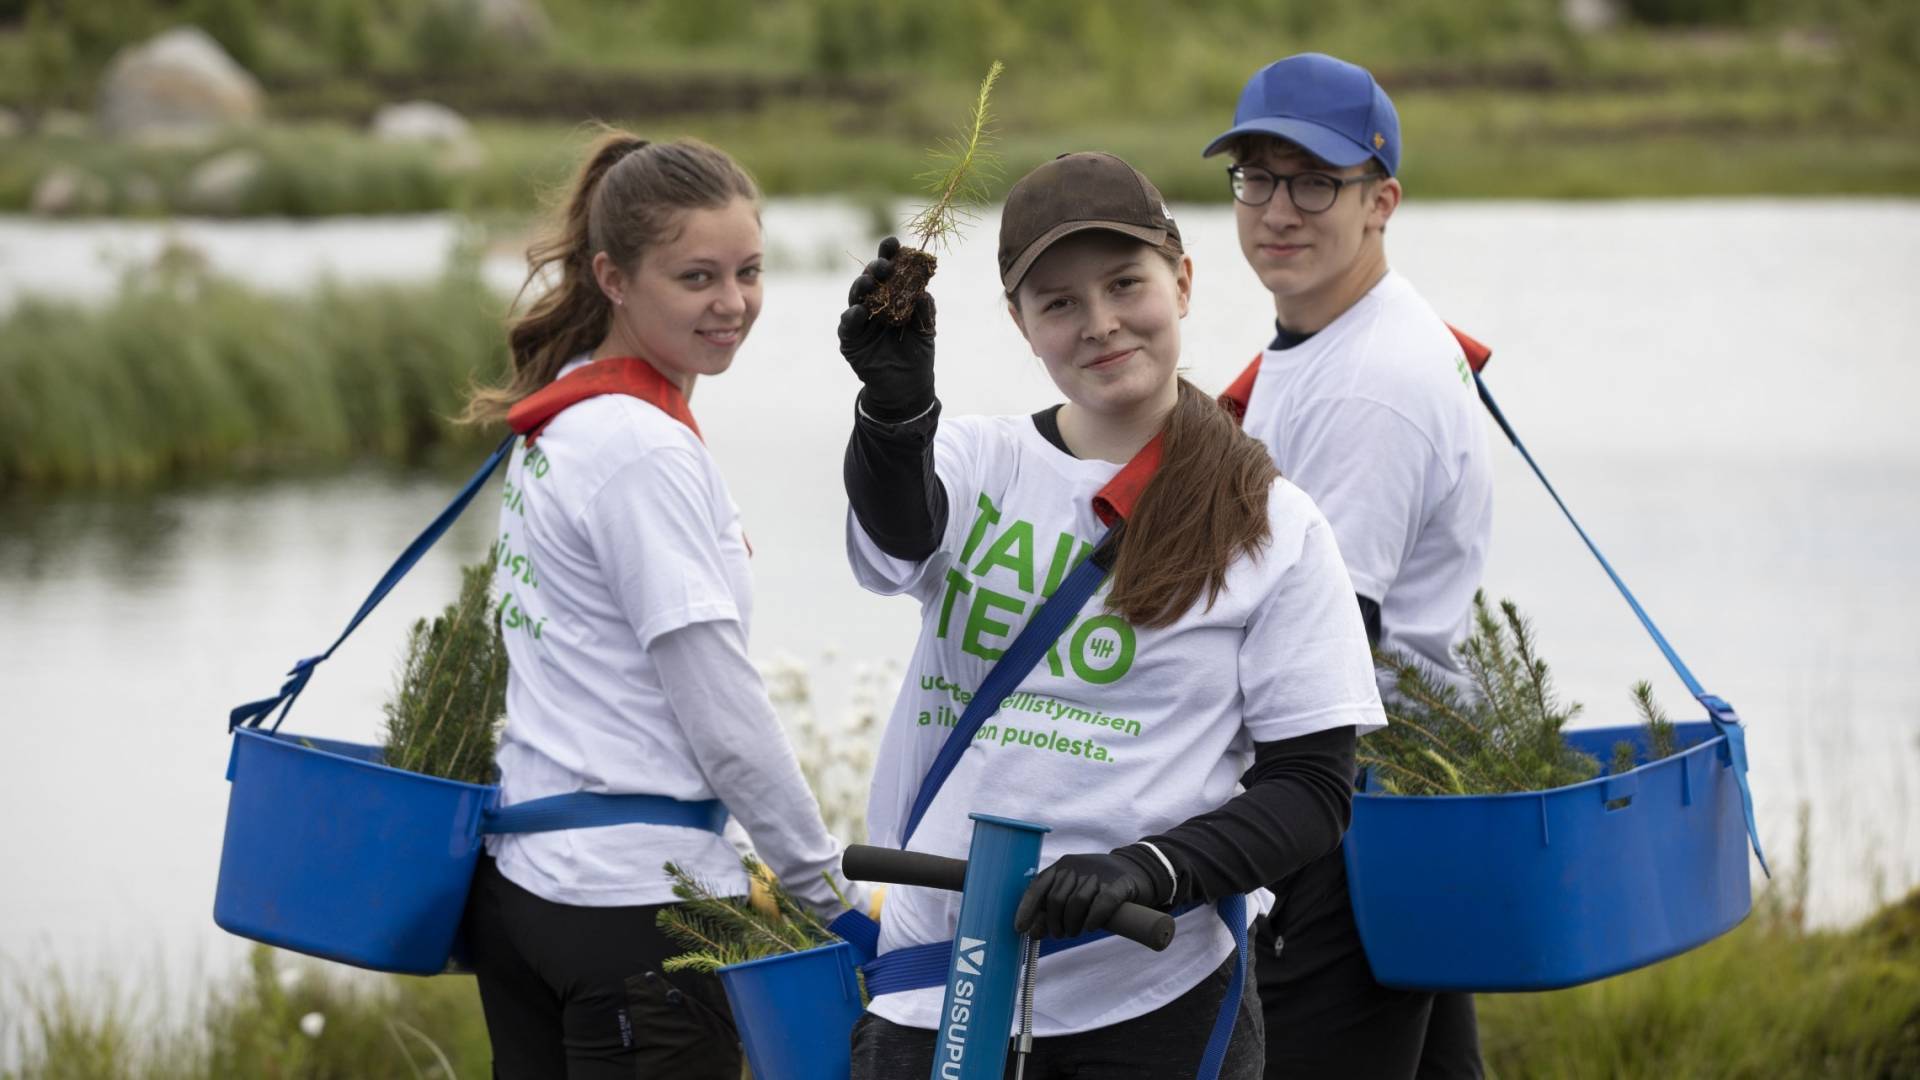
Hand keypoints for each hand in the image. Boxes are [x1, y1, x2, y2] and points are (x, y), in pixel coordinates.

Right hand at [839, 236, 935, 421]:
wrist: (907, 387)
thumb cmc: (917, 354)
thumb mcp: (927, 330)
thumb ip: (925, 311)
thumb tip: (924, 291)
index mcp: (893, 296)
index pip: (890, 271)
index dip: (890, 255)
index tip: (895, 243)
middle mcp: (874, 304)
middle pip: (871, 279)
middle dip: (875, 268)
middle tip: (884, 264)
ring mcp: (860, 321)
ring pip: (856, 298)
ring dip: (861, 287)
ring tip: (869, 282)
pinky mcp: (850, 341)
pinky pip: (847, 326)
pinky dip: (852, 317)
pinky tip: (859, 311)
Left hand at [1013, 848, 1169, 939]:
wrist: (1138, 869)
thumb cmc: (1098, 886)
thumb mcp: (1072, 892)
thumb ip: (1051, 910)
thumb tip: (1032, 932)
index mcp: (1062, 866)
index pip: (1037, 886)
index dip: (1027, 909)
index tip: (1021, 929)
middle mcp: (1077, 866)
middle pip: (1056, 899)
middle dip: (1054, 923)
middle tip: (1061, 934)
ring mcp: (1099, 873)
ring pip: (1077, 902)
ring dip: (1073, 924)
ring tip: (1075, 932)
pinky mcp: (1120, 883)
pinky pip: (1103, 901)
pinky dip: (1094, 917)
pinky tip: (1091, 926)